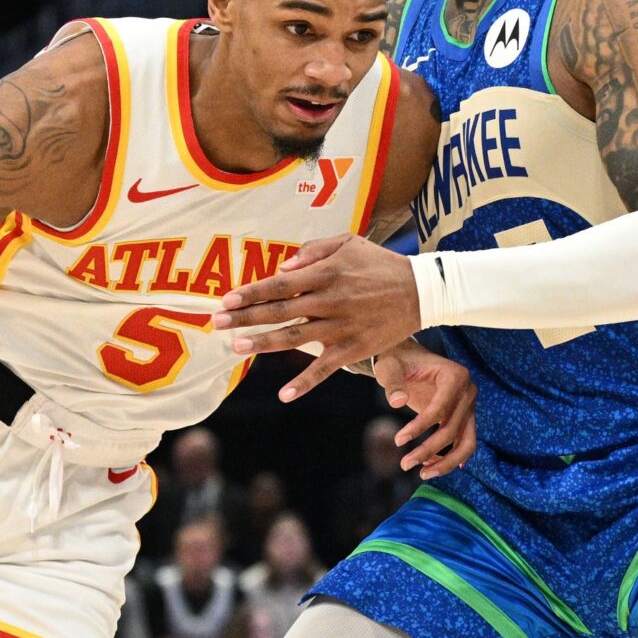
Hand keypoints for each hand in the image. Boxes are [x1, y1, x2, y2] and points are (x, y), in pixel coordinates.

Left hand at [212, 236, 422, 399]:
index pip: (279, 285)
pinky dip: (305, 382)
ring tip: (236, 349)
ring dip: (263, 344)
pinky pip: (325, 368)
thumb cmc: (380, 264)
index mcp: (325, 274)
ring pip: (295, 338)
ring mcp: (341, 328)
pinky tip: (284, 394)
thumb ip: (313, 251)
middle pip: (279, 311)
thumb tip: (282, 269)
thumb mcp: (348, 243)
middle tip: (216, 323)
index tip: (226, 300)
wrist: (421, 291)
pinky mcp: (354, 349)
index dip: (251, 293)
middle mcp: (329, 301)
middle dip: (245, 318)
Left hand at [374, 345, 476, 479]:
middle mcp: (469, 391)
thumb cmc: (398, 361)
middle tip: (404, 464)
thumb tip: (397, 402)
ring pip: (466, 443)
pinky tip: (430, 467)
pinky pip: (463, 443)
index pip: (440, 408)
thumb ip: (392, 383)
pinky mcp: (465, 418)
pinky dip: (450, 458)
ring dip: (445, 463)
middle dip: (428, 450)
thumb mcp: (389, 367)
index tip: (397, 441)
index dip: (420, 428)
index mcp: (455, 375)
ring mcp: (470, 406)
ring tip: (422, 474)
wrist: (409, 359)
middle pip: (452, 429)